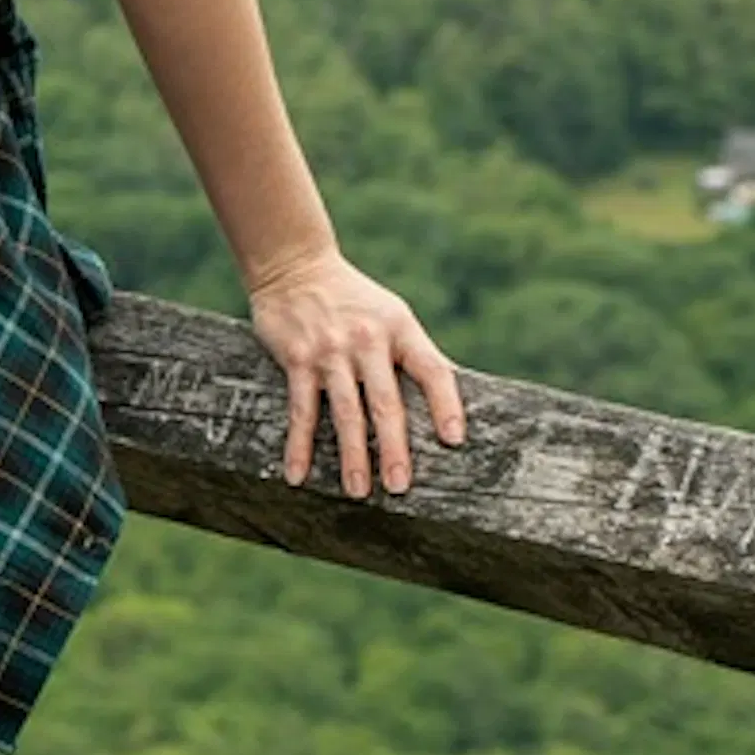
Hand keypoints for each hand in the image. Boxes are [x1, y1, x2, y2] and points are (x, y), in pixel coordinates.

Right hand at [244, 251, 467, 495]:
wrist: (293, 263)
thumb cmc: (353, 299)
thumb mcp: (392, 315)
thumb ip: (417, 354)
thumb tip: (461, 395)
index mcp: (400, 329)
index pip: (432, 369)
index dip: (446, 405)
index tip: (453, 440)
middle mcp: (367, 340)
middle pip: (386, 402)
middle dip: (393, 447)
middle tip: (399, 487)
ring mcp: (331, 350)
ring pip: (345, 411)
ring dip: (351, 454)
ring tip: (358, 491)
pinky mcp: (297, 357)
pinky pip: (301, 408)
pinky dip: (298, 445)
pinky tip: (298, 474)